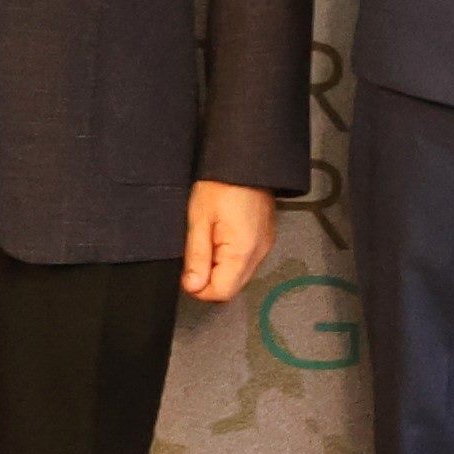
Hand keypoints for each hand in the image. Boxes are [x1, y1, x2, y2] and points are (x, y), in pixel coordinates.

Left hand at [181, 179, 274, 302]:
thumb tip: (193, 286)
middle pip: (232, 286)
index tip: (188, 271)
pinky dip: (231, 256)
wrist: (245, 160)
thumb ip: (197, 257)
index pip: (221, 292)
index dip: (199, 287)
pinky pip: (246, 260)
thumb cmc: (221, 184)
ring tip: (210, 238)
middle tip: (198, 251)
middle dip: (210, 278)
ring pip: (239, 274)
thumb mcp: (199, 220)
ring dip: (220, 267)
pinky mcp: (266, 238)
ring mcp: (265, 246)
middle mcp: (259, 253)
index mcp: (242, 252)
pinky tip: (222, 235)